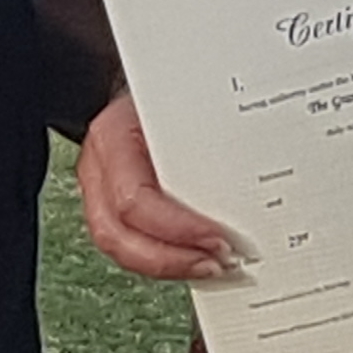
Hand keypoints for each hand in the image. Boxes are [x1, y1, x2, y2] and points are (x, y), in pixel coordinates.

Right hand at [75, 92, 239, 280]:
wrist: (145, 86)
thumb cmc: (167, 92)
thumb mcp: (184, 101)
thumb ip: (205, 132)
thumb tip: (253, 163)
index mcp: (113, 137)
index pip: (134, 200)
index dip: (177, 229)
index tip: (219, 240)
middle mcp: (99, 169)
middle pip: (118, 235)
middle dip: (171, 259)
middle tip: (219, 263)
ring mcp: (99, 190)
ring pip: (120, 247)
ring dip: (169, 266)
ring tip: (212, 267)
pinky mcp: (112, 206)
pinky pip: (132, 244)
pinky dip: (165, 258)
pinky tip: (195, 259)